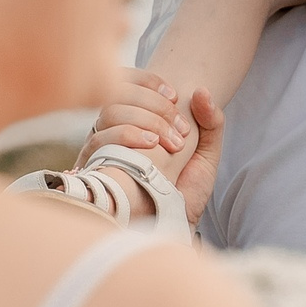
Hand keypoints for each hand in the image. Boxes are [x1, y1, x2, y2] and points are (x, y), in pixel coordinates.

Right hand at [79, 69, 227, 221]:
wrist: (173, 226)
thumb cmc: (186, 190)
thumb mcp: (206, 153)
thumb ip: (211, 121)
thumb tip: (201, 91)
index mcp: (136, 119)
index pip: (127, 80)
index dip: (148, 81)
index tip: (174, 95)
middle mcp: (113, 129)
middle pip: (118, 93)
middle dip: (153, 104)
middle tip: (180, 129)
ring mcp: (101, 148)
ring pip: (108, 113)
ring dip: (143, 119)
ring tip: (169, 143)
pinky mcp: (94, 169)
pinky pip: (99, 140)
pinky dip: (126, 135)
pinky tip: (150, 147)